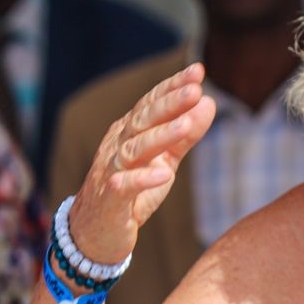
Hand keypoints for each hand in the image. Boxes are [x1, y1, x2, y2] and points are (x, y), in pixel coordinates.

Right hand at [68, 62, 215, 264]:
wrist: (95, 232)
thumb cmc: (133, 192)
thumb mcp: (164, 160)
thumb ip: (185, 135)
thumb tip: (209, 102)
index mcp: (130, 132)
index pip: (151, 103)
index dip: (172, 87)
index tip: (198, 71)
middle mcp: (118, 145)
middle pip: (143, 120)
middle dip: (169, 103)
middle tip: (196, 90)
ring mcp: (111, 170)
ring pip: (134, 149)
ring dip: (161, 136)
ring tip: (187, 126)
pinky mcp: (110, 199)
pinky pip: (124, 185)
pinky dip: (143, 179)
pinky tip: (164, 174)